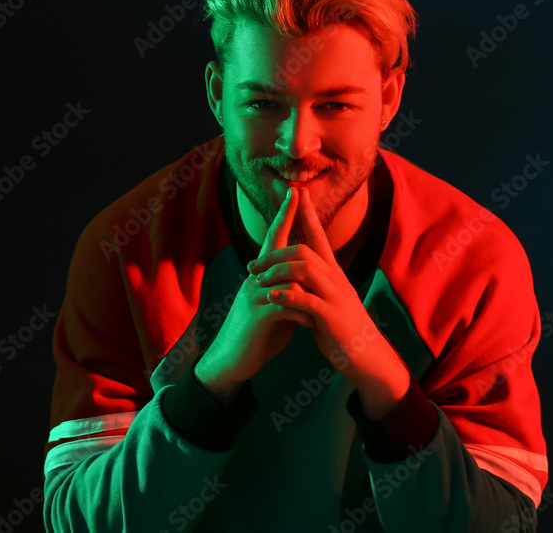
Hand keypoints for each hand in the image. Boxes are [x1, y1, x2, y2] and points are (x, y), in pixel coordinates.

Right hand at [196, 188, 314, 399]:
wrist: (233, 359)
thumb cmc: (259, 331)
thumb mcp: (275, 305)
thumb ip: (288, 288)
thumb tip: (306, 276)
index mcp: (262, 276)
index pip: (274, 239)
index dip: (284, 216)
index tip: (294, 193)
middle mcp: (256, 279)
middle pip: (275, 244)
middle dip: (286, 219)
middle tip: (298, 194)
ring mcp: (254, 295)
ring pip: (285, 276)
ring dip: (305, 285)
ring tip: (319, 297)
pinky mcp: (257, 316)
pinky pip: (283, 305)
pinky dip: (300, 312)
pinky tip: (308, 320)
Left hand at [249, 187, 407, 401]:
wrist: (365, 354)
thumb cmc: (342, 325)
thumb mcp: (328, 296)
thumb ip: (313, 280)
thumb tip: (294, 265)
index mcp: (333, 272)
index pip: (319, 236)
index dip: (308, 213)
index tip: (297, 192)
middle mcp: (335, 279)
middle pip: (304, 250)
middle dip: (275, 253)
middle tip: (252, 265)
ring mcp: (334, 296)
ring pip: (304, 269)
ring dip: (277, 272)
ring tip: (258, 281)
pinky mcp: (331, 316)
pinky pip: (306, 300)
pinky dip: (287, 297)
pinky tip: (272, 298)